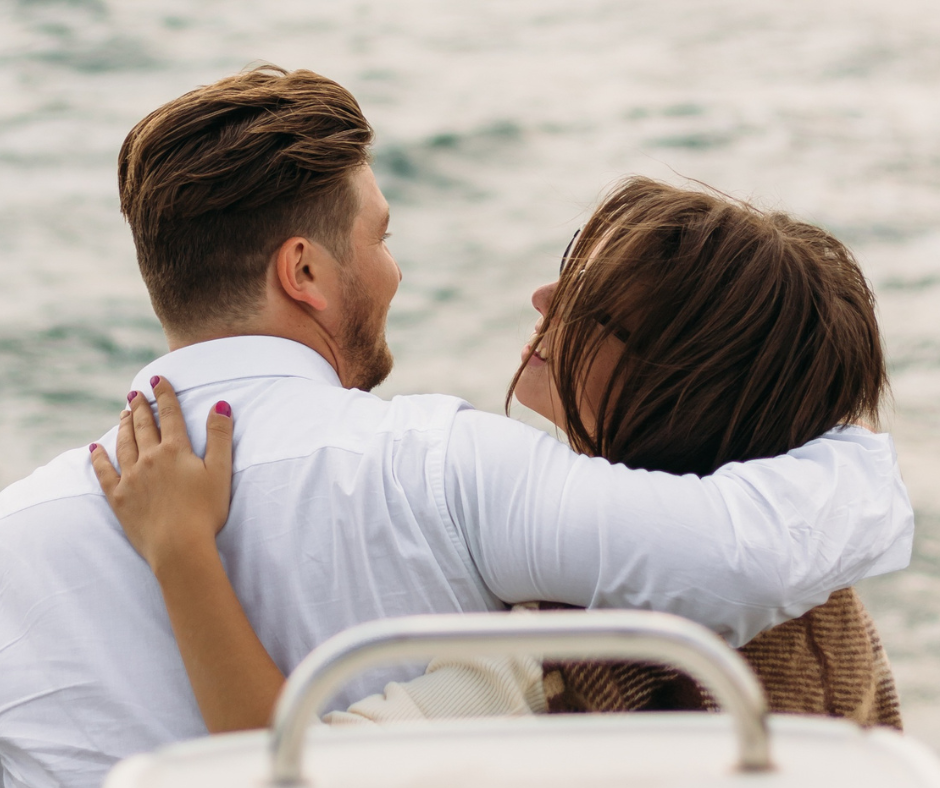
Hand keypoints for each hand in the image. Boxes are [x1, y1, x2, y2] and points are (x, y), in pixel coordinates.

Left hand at [91, 376, 233, 575]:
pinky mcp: (118, 498)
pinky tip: (95, 448)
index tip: (158, 380)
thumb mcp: (220, 471)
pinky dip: (98, 458)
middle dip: (140, 407)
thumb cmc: (205, 511)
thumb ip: (220, 436)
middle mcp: (149, 458)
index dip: (164, 395)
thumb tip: (220, 404)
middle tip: (135, 393)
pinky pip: (103, 472)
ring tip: (122, 413)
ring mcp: (130, 478)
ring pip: (124, 444)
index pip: (169, 415)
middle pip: (142, 426)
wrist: (179, 546)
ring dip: (123, 425)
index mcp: (174, 450)